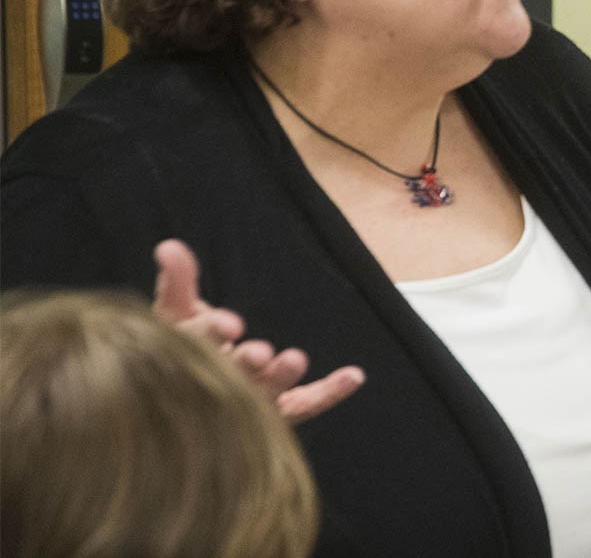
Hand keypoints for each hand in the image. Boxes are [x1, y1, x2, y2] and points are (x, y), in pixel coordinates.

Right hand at [152, 239, 364, 422]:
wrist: (198, 388)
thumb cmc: (187, 342)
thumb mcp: (176, 310)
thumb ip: (179, 280)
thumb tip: (169, 246)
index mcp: (187, 357)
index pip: (196, 342)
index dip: (211, 332)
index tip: (230, 323)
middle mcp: (218, 385)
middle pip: (233, 375)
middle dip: (245, 363)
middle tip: (258, 354)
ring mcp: (250, 402)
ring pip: (268, 394)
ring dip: (281, 377)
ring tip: (296, 359)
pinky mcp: (281, 410)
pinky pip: (307, 404)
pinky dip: (330, 393)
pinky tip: (355, 376)